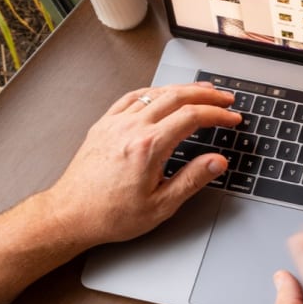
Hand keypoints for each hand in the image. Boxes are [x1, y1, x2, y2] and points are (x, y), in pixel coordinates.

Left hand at [40, 82, 240, 248]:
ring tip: (201, 91)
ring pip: (155, 93)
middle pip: (176, 96)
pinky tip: (161, 93)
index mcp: (149, 146)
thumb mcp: (161, 205)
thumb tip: (217, 162)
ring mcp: (115, 123)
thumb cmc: (111, 214)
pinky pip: (131, 97)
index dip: (217, 114)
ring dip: (182, 89)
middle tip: (224, 98)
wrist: (71, 215)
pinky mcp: (103, 125)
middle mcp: (131, 128)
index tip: (231, 117)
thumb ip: (193, 179)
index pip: (192, 117)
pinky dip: (153, 91)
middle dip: (206, 95)